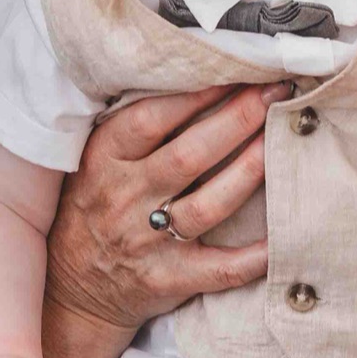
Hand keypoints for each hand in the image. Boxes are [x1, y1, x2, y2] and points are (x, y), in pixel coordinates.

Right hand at [48, 82, 279, 334]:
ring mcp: (147, 242)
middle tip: (274, 92)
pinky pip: (222, 269)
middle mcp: (124, 199)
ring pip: (209, 205)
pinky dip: (257, 255)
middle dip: (237, 119)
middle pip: (189, 156)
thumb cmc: (94, 208)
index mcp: (104, 161)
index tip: (235, 71)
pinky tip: (286, 232)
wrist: (71, 287)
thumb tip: (198, 80)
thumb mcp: (97, 162)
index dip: (196, 94)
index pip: (150, 119)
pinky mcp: (169, 279)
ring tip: (280, 140)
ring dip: (249, 170)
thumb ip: (136, 129)